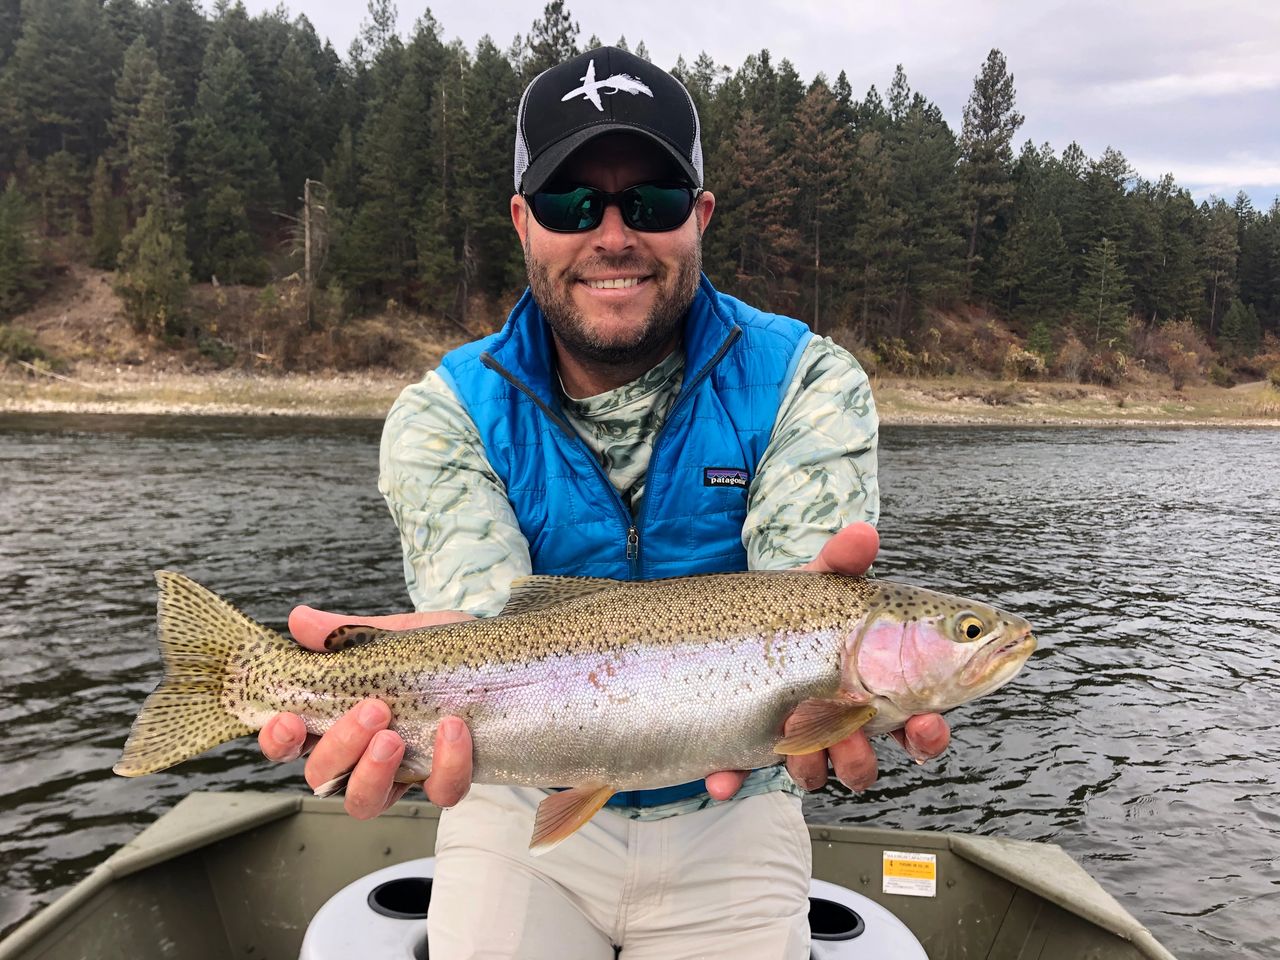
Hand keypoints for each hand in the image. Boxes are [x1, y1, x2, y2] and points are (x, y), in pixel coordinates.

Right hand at [257, 604, 475, 819]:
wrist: (511, 659)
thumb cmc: (445, 652)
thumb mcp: (399, 636)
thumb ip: (350, 634)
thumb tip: (300, 619)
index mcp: (344, 720)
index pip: (294, 744)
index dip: (279, 741)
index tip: (288, 721)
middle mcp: (366, 756)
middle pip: (324, 777)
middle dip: (339, 747)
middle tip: (372, 709)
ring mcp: (406, 773)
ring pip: (366, 802)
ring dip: (373, 772)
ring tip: (393, 735)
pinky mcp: (449, 780)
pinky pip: (440, 792)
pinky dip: (445, 764)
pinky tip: (453, 729)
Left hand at [703, 522, 950, 800]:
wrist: (734, 621)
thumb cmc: (795, 609)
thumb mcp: (816, 585)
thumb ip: (840, 562)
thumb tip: (864, 531)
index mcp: (874, 690)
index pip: (919, 722)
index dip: (929, 732)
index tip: (927, 723)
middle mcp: (840, 723)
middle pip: (866, 759)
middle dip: (862, 757)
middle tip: (854, 734)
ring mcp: (793, 737)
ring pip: (815, 773)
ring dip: (809, 763)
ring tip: (792, 733)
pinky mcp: (746, 745)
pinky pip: (741, 774)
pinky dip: (731, 778)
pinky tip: (719, 778)